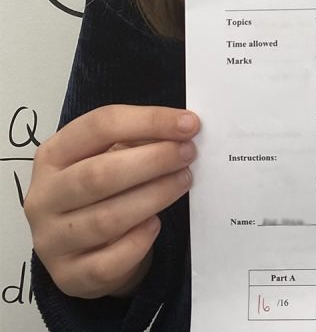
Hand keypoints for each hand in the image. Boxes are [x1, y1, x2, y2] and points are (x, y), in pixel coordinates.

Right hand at [24, 105, 199, 299]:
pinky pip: (108, 262)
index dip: (149, 121)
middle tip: (188, 154)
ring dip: (155, 196)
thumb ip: (140, 140)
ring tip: (183, 181)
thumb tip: (182, 130)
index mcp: (53, 155)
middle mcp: (44, 197)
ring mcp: (50, 240)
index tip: (190, 124)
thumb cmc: (103, 190)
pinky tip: (155, 224)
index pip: (99, 126)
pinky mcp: (67, 275)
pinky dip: (138, 241)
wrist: (82, 249)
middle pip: (99, 174)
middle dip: (154, 160)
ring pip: (105, 219)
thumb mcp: (112, 155)